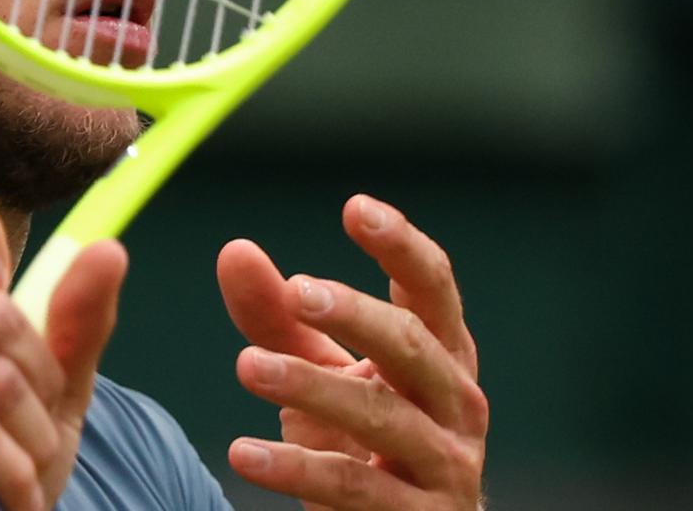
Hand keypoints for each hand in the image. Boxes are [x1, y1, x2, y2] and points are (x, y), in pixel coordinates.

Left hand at [217, 195, 486, 510]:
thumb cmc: (361, 442)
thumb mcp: (321, 372)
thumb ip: (279, 316)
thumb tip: (235, 250)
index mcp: (443, 352)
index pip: (433, 286)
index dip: (401, 245)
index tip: (356, 208)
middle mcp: (457, 402)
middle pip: (413, 344)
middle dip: (355, 314)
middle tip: (295, 292)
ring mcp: (446, 463)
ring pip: (382, 416)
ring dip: (312, 387)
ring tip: (248, 365)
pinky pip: (354, 487)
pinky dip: (296, 468)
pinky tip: (244, 453)